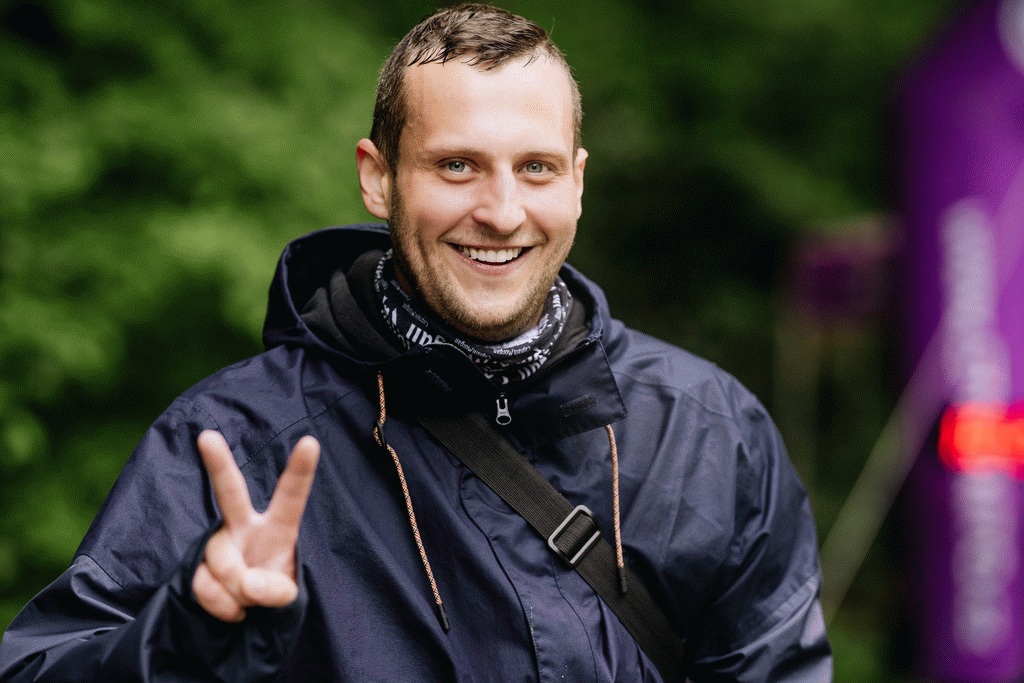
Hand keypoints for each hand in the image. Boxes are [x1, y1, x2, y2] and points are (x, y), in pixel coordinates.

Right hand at [191, 430, 319, 621]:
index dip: (301, 470)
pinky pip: (205, 585)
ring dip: (237, 592)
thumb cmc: (274, 591)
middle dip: (218, 464)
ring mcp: (218, 544)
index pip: (292, 496)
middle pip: (229, 492)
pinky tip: (234, 611)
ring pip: (223, 563)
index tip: (311, 442)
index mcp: (278, 526)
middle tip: (207, 436)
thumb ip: (275, 589)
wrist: (245, 616)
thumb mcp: (287, 594)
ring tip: (249, 604)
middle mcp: (244, 526)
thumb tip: (247, 584)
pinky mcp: (196, 565)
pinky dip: (221, 606)